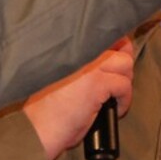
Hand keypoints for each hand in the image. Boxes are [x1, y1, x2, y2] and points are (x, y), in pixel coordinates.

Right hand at [22, 37, 134, 159]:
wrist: (35, 125)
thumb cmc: (42, 106)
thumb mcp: (59, 75)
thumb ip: (79, 64)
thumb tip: (106, 61)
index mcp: (68, 46)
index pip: (103, 34)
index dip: (116, 44)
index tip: (119, 55)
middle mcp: (79, 49)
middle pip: (120, 45)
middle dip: (123, 65)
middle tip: (116, 82)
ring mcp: (89, 65)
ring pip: (125, 63)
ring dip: (124, 81)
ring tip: (114, 97)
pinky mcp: (97, 83)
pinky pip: (124, 85)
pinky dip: (124, 100)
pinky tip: (114, 110)